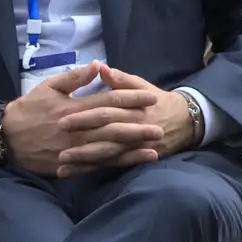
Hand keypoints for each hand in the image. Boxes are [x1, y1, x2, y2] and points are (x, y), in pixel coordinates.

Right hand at [1, 61, 162, 176]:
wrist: (6, 137)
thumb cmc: (28, 109)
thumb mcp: (48, 87)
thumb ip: (74, 78)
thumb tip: (98, 66)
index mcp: (73, 108)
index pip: (108, 101)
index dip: (131, 98)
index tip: (151, 97)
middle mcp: (77, 130)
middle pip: (113, 127)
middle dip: (138, 126)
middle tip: (161, 126)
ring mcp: (74, 149)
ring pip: (108, 148)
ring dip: (132, 148)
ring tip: (154, 147)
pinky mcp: (70, 163)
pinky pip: (97, 165)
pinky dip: (116, 164)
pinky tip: (132, 162)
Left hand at [55, 64, 195, 175]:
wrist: (184, 122)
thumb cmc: (155, 101)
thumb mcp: (141, 85)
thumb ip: (120, 79)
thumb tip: (100, 67)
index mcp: (131, 109)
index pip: (105, 112)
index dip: (84, 116)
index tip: (62, 119)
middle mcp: (132, 129)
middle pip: (104, 135)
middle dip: (81, 139)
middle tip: (58, 143)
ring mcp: (133, 147)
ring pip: (106, 154)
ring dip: (84, 160)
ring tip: (61, 163)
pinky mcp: (132, 159)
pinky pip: (109, 166)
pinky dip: (90, 170)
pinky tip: (70, 174)